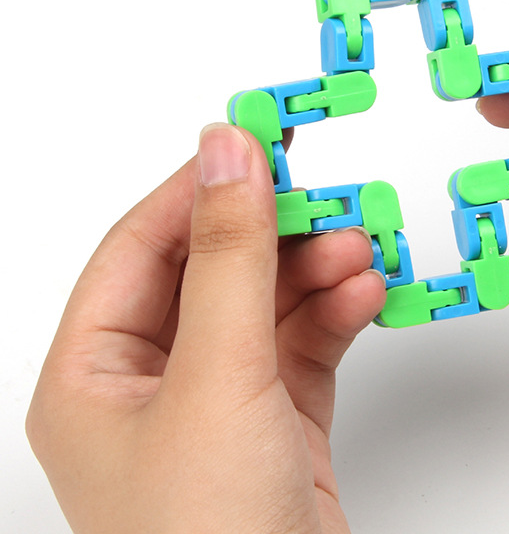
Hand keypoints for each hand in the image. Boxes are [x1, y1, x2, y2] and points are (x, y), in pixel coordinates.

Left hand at [27, 123, 385, 533]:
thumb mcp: (217, 375)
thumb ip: (227, 255)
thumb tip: (228, 150)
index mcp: (94, 373)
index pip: (143, 245)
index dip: (199, 186)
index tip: (256, 138)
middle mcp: (152, 384)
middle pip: (214, 270)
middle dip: (275, 231)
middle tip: (325, 190)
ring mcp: (220, 402)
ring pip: (268, 303)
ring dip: (316, 269)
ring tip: (360, 243)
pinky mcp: (278, 421)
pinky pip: (306, 342)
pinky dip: (337, 311)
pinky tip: (365, 290)